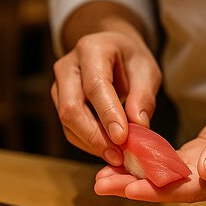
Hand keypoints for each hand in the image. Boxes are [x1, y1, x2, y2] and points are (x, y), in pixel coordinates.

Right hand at [51, 30, 160, 165]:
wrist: (112, 51)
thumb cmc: (130, 60)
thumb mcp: (146, 70)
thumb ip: (143, 96)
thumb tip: (138, 126)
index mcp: (92, 49)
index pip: (95, 86)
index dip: (108, 114)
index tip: (122, 138)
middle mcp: (68, 66)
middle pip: (72, 108)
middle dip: (95, 136)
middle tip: (119, 155)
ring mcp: (59, 84)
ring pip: (67, 122)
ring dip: (92, 143)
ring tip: (116, 156)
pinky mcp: (59, 102)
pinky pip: (69, 129)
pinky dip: (88, 143)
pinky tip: (107, 150)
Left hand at [94, 80, 205, 201]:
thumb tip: (205, 169)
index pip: (190, 189)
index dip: (158, 190)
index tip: (129, 189)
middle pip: (172, 189)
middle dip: (135, 188)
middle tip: (101, 185)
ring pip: (167, 179)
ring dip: (136, 178)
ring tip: (103, 177)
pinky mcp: (203, 156)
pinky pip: (172, 164)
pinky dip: (149, 163)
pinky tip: (125, 160)